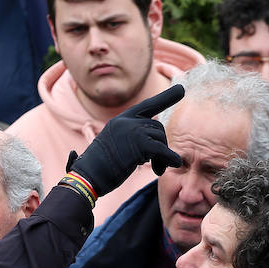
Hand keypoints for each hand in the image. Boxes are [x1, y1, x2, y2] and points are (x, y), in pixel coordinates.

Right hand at [68, 84, 184, 196]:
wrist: (87, 177)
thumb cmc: (97, 170)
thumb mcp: (113, 148)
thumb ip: (130, 140)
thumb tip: (153, 148)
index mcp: (119, 121)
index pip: (147, 106)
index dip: (166, 98)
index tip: (181, 90)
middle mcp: (126, 121)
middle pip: (157, 129)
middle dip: (161, 147)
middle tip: (159, 166)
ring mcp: (132, 131)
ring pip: (161, 139)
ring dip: (162, 158)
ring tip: (156, 170)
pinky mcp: (139, 145)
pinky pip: (163, 150)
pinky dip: (169, 159)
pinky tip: (170, 166)